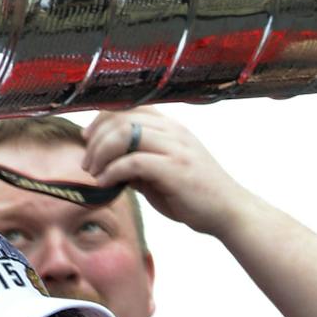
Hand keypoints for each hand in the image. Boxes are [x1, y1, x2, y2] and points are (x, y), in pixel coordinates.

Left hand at [80, 107, 246, 236]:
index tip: (88, 137)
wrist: (228, 211)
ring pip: (125, 133)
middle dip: (96, 138)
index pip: (130, 105)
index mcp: (171, 127)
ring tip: (94, 172)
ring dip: (101, 153)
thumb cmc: (195, 194)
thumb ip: (138, 162)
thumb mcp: (163, 171)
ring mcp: (175, 148)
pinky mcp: (174, 169)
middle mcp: (173, 131)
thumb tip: (108, 163)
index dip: (102, 117)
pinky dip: (112, 171)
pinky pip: (133, 161)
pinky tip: (106, 184)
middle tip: (87, 162)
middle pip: (122, 117)